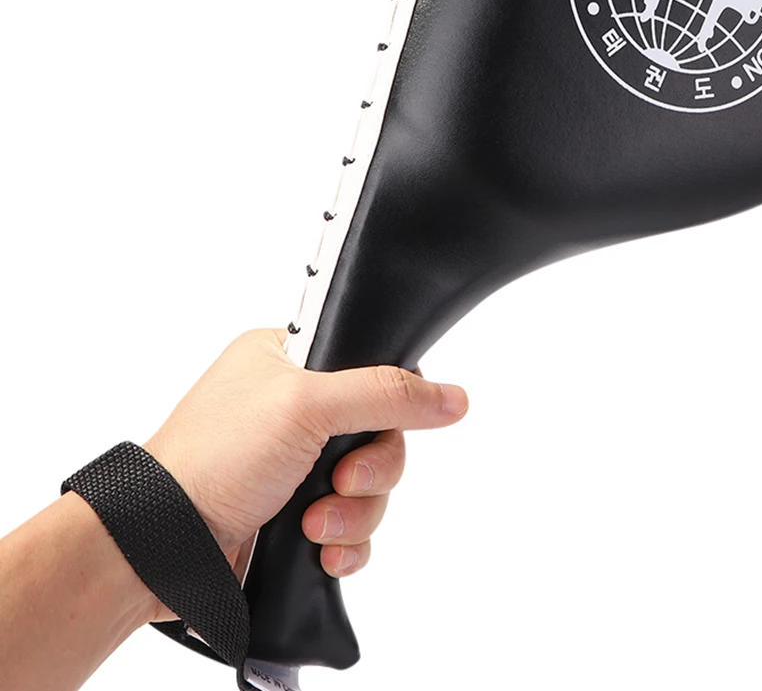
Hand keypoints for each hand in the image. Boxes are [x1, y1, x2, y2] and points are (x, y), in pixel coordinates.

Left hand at [141, 328, 467, 623]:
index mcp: (288, 359)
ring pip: (371, 483)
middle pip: (380, 431)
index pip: (371, 365)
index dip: (389, 399)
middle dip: (370, 468)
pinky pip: (354, 525)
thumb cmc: (212, 459)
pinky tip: (322, 549)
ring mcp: (295, 464)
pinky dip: (347, 541)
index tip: (383, 423)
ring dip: (355, 510)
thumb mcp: (306, 405)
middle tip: (342, 479)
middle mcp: (295, 408)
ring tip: (316, 524)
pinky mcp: (296, 514)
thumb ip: (385, 393)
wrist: (162, 546)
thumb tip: (453, 397)